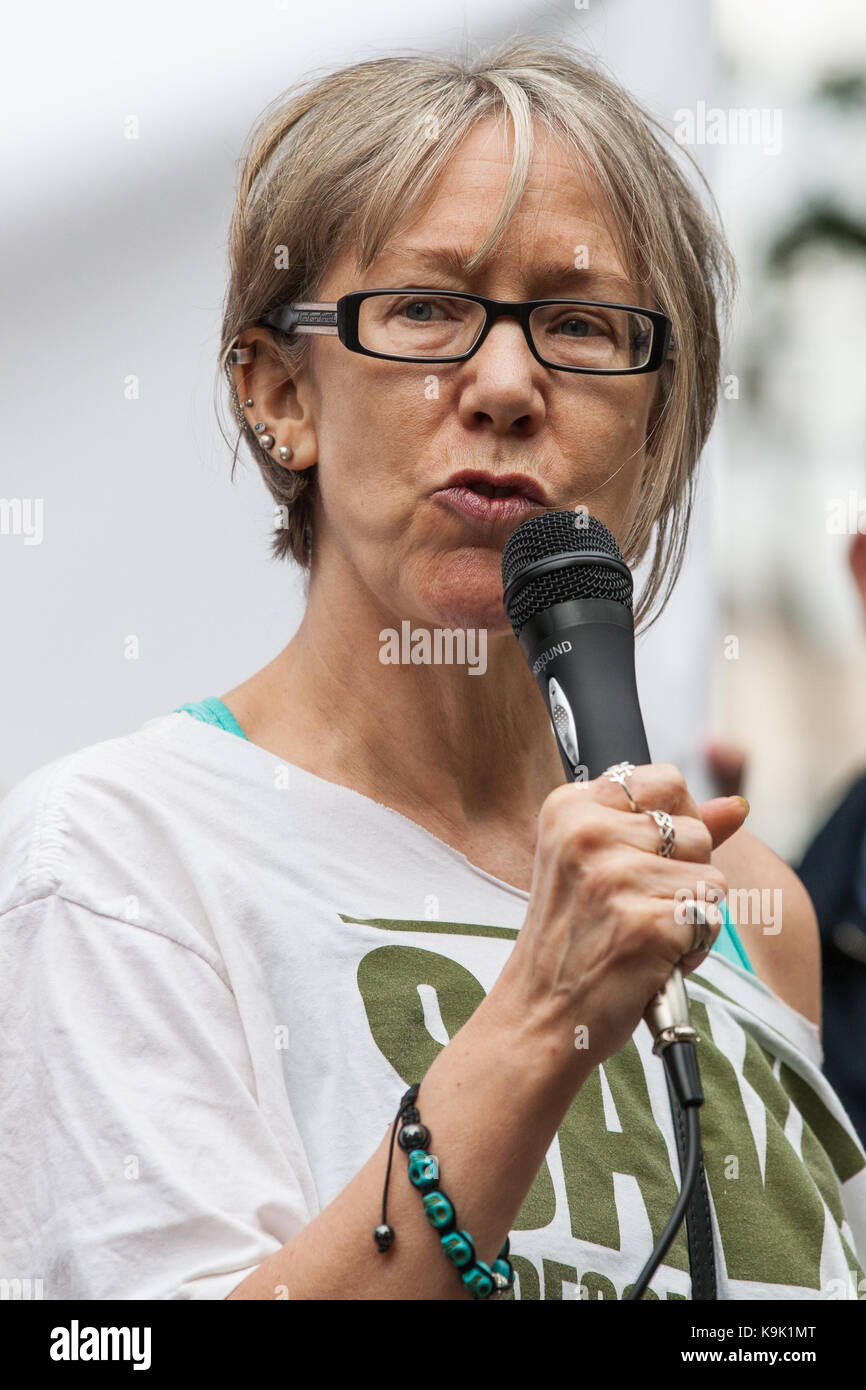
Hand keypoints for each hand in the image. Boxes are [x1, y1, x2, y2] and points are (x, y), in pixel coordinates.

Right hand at [491, 764, 749, 1078]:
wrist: (537, 1017)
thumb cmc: (572, 942)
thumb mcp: (601, 867)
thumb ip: (669, 829)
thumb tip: (737, 806)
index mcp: (570, 808)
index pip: (667, 781)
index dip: (674, 826)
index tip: (644, 861)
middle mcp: (588, 833)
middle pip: (696, 830)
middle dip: (685, 874)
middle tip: (636, 908)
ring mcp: (616, 878)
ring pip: (711, 877)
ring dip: (691, 914)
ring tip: (643, 936)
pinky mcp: (646, 923)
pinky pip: (711, 919)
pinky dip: (693, 948)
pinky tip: (652, 961)